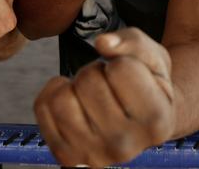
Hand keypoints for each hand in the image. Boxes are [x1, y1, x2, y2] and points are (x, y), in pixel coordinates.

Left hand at [34, 27, 174, 166]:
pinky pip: (43, 109)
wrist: (141, 121)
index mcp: (156, 121)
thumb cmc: (148, 83)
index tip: (130, 73)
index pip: (121, 69)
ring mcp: (94, 156)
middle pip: (88, 82)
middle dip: (96, 70)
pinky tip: (73, 99)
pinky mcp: (68, 158)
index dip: (122, 61)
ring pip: (61, 100)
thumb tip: (101, 42)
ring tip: (90, 92)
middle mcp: (126, 147)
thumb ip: (132, 41)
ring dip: (73, 85)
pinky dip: (53, 93)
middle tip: (108, 82)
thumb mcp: (153, 56)